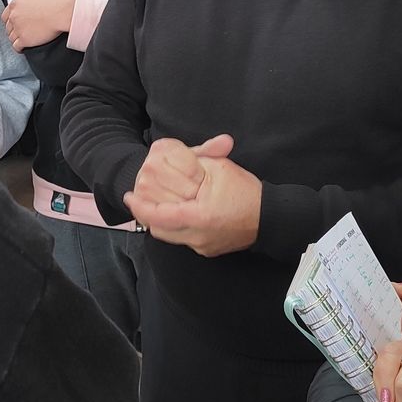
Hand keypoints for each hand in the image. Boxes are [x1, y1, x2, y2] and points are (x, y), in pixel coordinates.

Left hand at [1, 0, 75, 50]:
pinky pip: (16, 47)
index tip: (19, 21)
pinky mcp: (25, 40)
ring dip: (16, 38)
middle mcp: (14, 16)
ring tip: (25, 38)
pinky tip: (24, 47)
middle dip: (14, 29)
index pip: (5, 15)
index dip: (11, 19)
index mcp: (15, 4)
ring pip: (11, 37)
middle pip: (8, 27)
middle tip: (24, 30)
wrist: (64, 12)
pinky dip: (19, 48)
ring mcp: (19, 29)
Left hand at [123, 134, 260, 257]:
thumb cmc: (247, 192)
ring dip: (160, 222)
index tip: (129, 197)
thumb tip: (170, 152)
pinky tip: (175, 214)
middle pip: (160, 230)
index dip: (141, 208)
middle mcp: (198, 237)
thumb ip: (196, 160)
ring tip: (152, 207)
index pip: (160, 216)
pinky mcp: (208, 250)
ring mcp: (203, 246)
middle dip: (146, 214)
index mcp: (199, 217)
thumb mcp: (221, 169)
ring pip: (170, 236)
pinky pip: (184, 240)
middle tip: (137, 201)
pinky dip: (175, 227)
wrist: (272, 219)